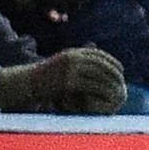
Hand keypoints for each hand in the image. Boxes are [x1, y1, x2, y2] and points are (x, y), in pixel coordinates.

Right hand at [0, 47, 125, 113]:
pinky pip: (91, 86)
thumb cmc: (44, 77)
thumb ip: (76, 63)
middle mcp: (73, 58)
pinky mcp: (68, 82)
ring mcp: (70, 69)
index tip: (121, 69)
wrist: (26, 84)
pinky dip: (102, 91)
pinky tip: (109, 97)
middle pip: (101, 63)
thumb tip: (91, 64)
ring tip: (118, 90)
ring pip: (98, 75)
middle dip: (114, 72)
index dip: (112, 61)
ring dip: (110, 83)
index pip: (98, 54)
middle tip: (122, 81)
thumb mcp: (61, 65)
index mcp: (72, 52)